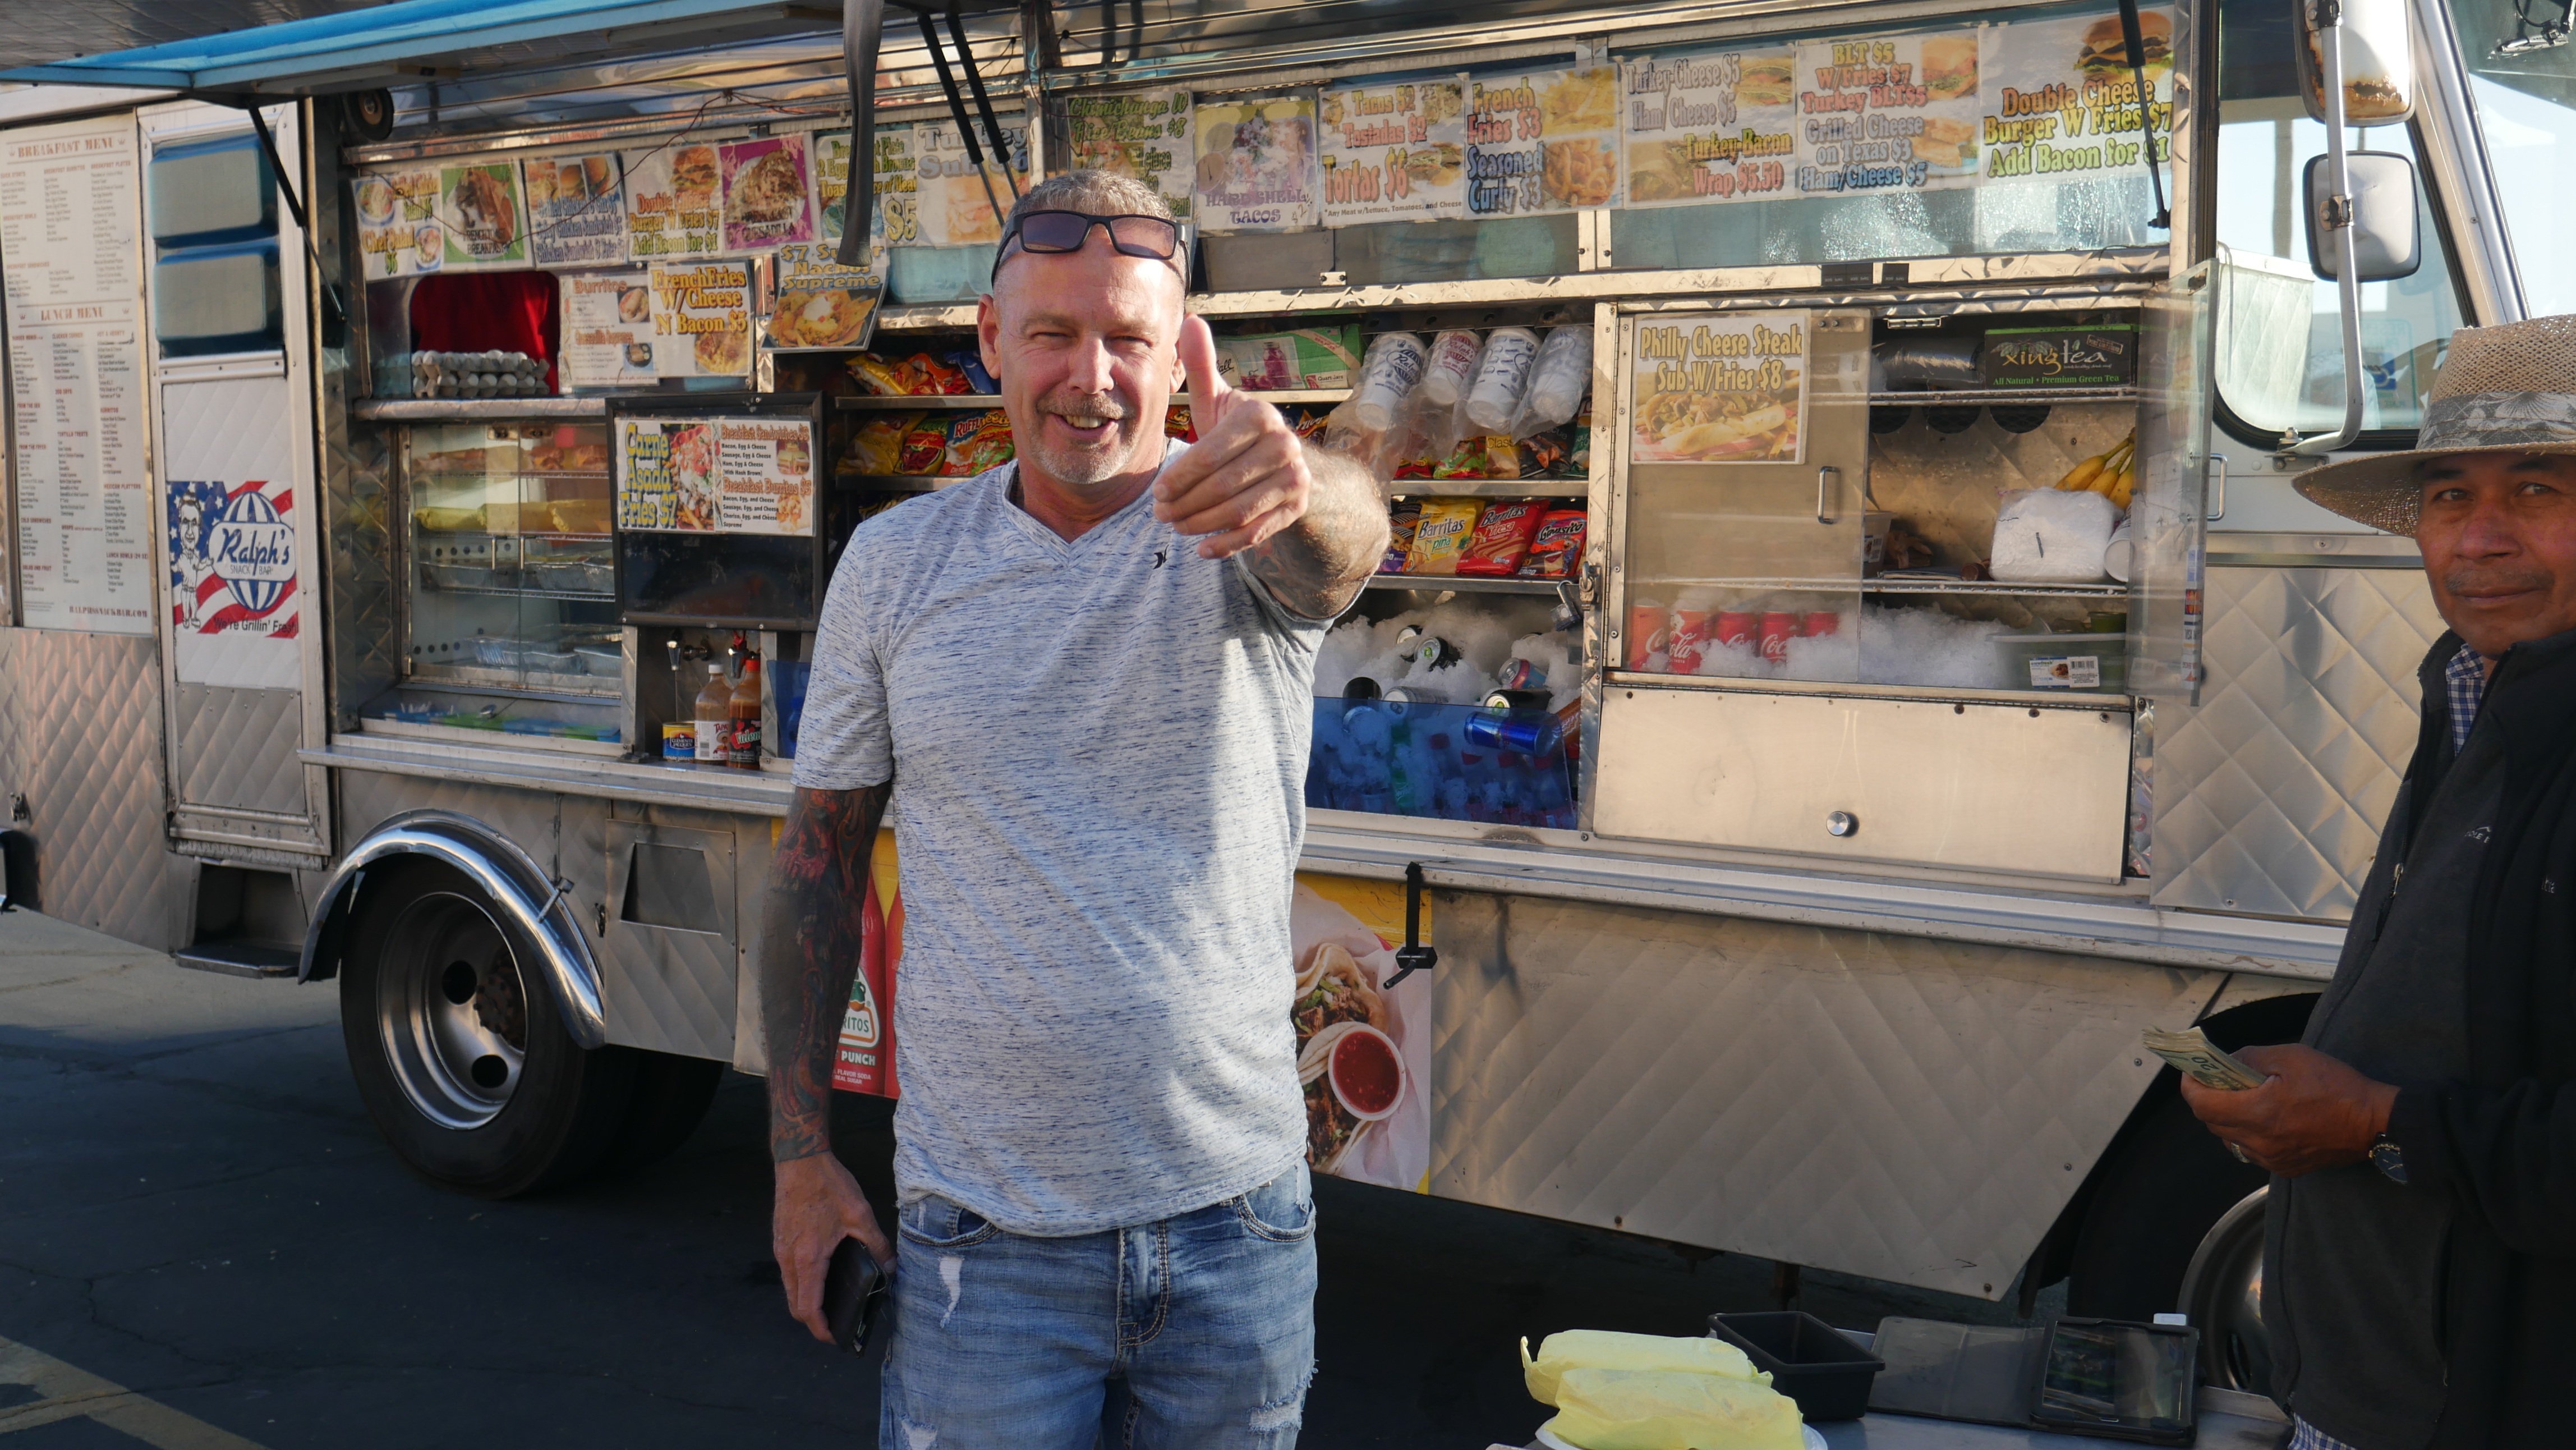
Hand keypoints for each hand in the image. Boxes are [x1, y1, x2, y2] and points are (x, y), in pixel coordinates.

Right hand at [772, 1151, 893, 1341]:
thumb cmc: (828, 1185)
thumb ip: (877, 1245)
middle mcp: (789, 1259)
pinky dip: (802, 1285)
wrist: (800, 1160)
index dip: (820, 1328)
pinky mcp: (780, 1241)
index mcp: (808, 1257)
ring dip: (807, 1303)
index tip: (835, 1337)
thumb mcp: (860, 1215)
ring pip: (790, 1289)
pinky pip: (788, 1274)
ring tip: (832, 1305)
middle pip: (795, 1305)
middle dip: (813, 1321)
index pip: (808, 1307)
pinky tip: (823, 1277)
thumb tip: (891, 1269)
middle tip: (837, 1325)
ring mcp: (781, 1250)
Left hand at [1155, 314, 1311, 558]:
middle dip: (1185, 504)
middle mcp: (1285, 445)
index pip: (1210, 453)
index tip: (1156, 492)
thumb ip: (1200, 365)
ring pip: (1237, 511)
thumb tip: (1190, 319)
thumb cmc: (1238, 431)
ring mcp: (1295, 478)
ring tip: (1175, 527)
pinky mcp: (1296, 507)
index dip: (1179, 476)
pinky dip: (1227, 544)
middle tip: (1160, 515)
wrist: (1287, 462)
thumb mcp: (1218, 400)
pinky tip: (1202, 549)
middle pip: (1222, 486)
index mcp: (1260, 416)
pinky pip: (1257, 532)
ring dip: (1200, 524)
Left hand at [2178, 1043, 2399, 1177]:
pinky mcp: (2287, 1169)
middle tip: (2218, 1080)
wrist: (2377, 1123)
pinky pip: (2252, 1152)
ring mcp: (2273, 1160)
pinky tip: (2265, 1118)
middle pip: (2212, 1123)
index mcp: (2258, 1114)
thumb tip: (2227, 1062)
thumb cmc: (2337, 1087)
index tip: (2191, 1072)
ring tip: (2243, 1098)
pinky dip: (2248, 1134)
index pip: (2202, 1105)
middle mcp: (2260, 1143)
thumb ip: (2251, 1058)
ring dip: (2227, 1118)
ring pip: (2231, 1140)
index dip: (2191, 1086)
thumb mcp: (2291, 1057)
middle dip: (2208, 1099)